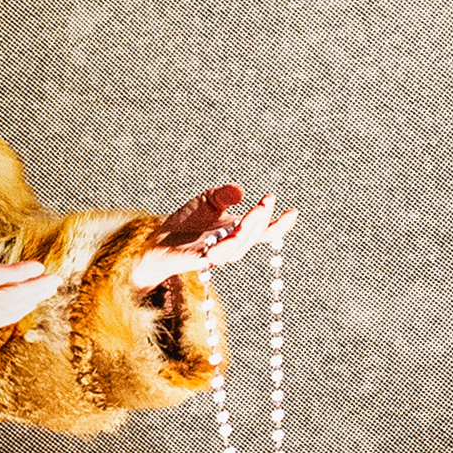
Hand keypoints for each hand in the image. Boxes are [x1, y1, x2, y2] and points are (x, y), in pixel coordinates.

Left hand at [129, 184, 295, 290]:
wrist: (158, 241)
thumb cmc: (185, 223)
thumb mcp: (207, 200)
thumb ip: (224, 194)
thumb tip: (241, 192)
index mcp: (236, 232)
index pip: (263, 231)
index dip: (279, 224)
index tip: (293, 212)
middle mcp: (230, 246)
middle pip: (254, 236)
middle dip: (263, 219)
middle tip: (268, 201)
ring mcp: (217, 254)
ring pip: (239, 244)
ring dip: (251, 228)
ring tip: (259, 210)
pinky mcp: (200, 259)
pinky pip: (218, 254)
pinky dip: (227, 245)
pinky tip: (234, 230)